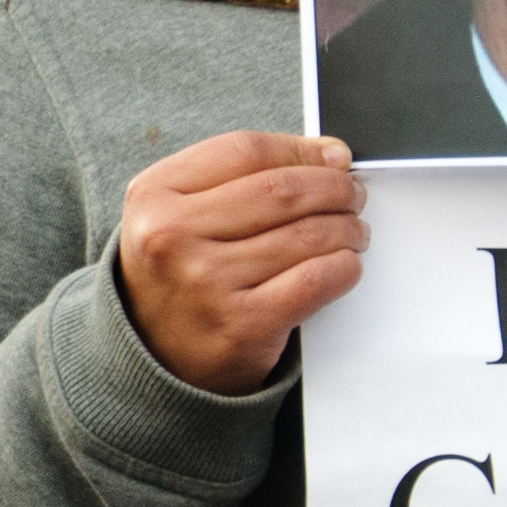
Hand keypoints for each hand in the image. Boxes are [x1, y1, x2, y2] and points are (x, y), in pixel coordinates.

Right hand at [115, 132, 368, 394]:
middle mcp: (172, 236)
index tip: (330, 157)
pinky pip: (316, 280)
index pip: (246, 150)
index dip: (301, 149)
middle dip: (334, 188)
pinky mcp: (242, 324)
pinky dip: (344, 267)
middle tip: (351, 195)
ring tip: (354, 231)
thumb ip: (244, 174)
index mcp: (153, 196)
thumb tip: (330, 155)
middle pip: (282, 190)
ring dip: (348, 228)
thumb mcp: (179, 210)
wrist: (154, 357)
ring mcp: (206, 282)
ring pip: (307, 234)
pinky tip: (345, 265)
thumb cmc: (177, 274)